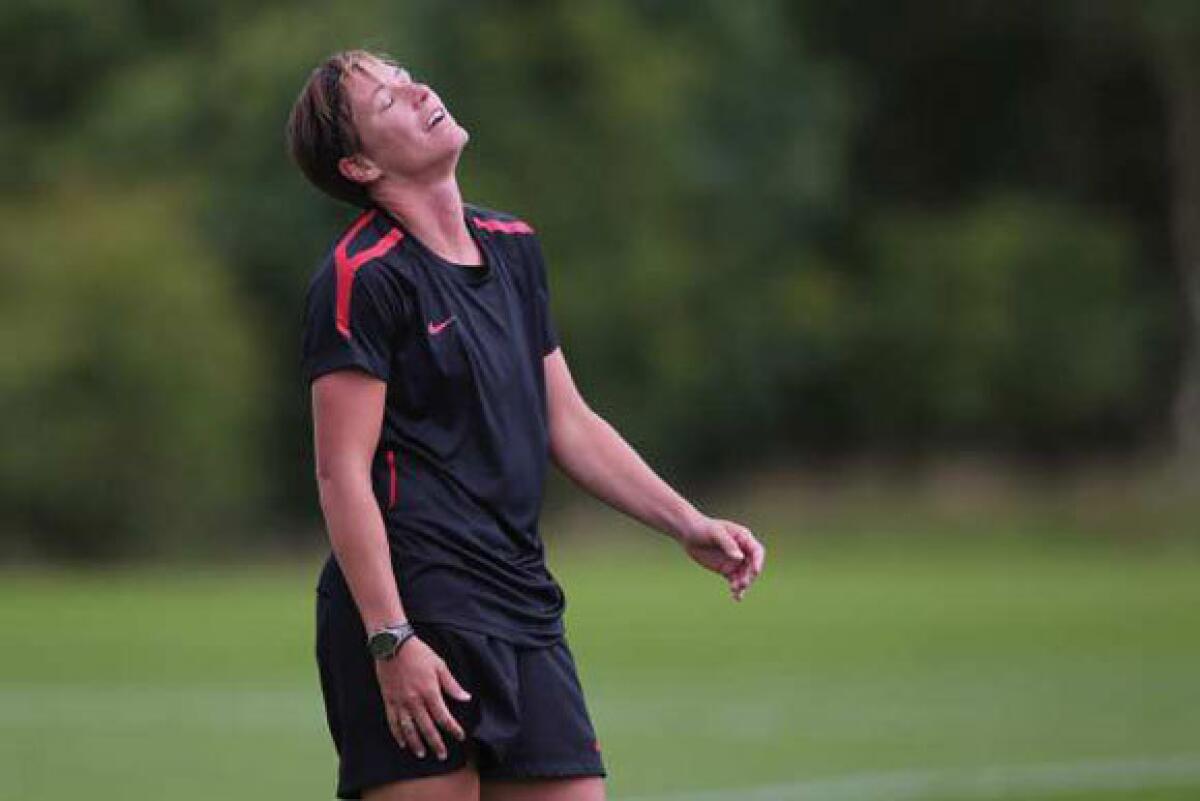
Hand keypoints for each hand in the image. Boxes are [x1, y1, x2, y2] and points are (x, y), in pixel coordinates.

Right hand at [373, 635, 471, 759]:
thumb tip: (466, 698)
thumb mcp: (440, 665)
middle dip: (436, 743)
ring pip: (409, 729)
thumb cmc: (419, 653)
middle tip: (442, 755)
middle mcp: (415, 701)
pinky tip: (402, 743)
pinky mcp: (389, 700)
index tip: (459, 736)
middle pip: (427, 728)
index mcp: (430, 692)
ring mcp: (400, 702)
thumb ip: (452, 685)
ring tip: (422, 754)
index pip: (444, 717)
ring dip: (416, 743)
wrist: (393, 645)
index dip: (453, 729)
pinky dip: (397, 734)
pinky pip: (393, 722)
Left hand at [679, 517, 765, 600]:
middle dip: (749, 575)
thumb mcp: (715, 533)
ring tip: (736, 590)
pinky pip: (735, 581)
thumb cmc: (703, 528)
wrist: (689, 534)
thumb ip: (728, 544)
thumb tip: (740, 558)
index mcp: (743, 538)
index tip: (755, 571)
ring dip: (743, 584)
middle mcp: (742, 551)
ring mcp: (735, 561)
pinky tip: (736, 597)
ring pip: (744, 575)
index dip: (758, 561)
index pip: (756, 551)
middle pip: (752, 566)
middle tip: (742, 583)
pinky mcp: (726, 570)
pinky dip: (737, 589)